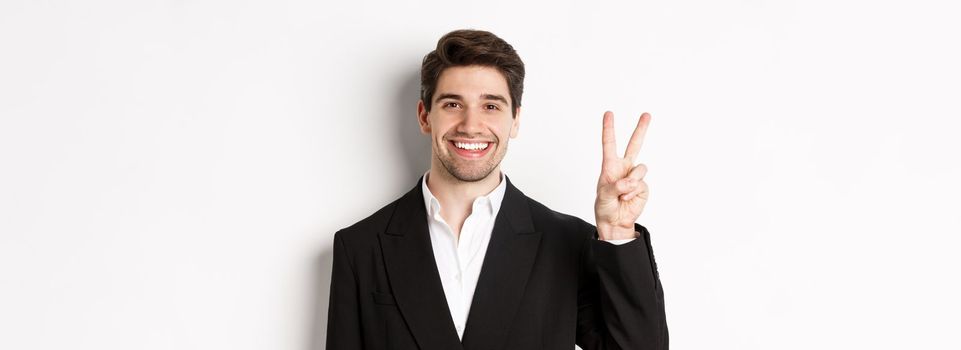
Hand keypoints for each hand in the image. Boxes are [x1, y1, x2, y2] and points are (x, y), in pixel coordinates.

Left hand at [594, 111, 650, 239]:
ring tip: (622, 194)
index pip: (609, 144)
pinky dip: (634, 192)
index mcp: (610, 165)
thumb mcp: (604, 196)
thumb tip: (631, 181)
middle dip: (641, 129)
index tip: (609, 113)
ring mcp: (635, 176)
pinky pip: (641, 183)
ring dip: (631, 182)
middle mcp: (624, 167)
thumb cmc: (605, 207)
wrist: (615, 222)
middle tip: (647, 114)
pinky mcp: (643, 186)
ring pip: (640, 168)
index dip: (609, 128)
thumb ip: (616, 187)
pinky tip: (627, 198)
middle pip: (634, 144)